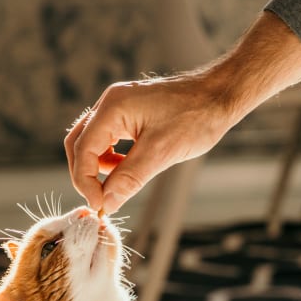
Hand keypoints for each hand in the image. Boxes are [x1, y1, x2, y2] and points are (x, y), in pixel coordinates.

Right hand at [64, 12, 300, 213]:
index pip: (83, 150)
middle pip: (78, 145)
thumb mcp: (161, 153)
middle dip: (85, 176)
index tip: (102, 206)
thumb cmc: (196, 117)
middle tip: (101, 201)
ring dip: (96, 168)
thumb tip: (107, 204)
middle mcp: (110, 104)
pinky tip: (125, 170)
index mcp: (113, 108)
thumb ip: (129, 179)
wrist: (221, 95)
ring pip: (90, 143)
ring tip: (115, 186)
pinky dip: (109, 160)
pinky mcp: (129, 114)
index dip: (86, 182)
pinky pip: (106, 140)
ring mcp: (118, 108)